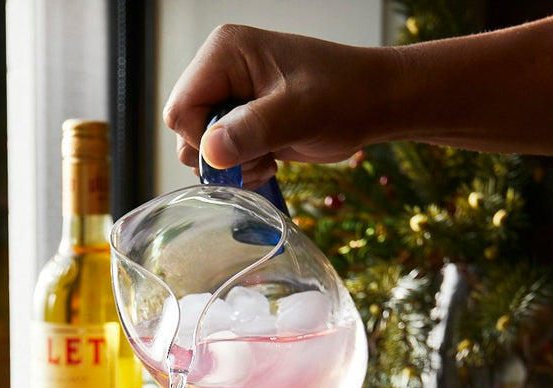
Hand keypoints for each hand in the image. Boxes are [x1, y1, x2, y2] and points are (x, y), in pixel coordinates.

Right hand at [162, 25, 383, 184]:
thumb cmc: (344, 94)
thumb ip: (253, 129)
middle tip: (260, 153)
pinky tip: (269, 159)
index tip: (242, 148)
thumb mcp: (299, 112)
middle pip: (185, 132)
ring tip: (268, 155)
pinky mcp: (241, 122)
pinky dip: (241, 169)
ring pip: (200, 150)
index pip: (180, 109)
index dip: (203, 140)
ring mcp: (229, 98)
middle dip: (219, 156)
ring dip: (232, 166)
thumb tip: (209, 151)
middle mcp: (220, 73)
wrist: (372, 104)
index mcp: (224, 53)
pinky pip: (220, 157)